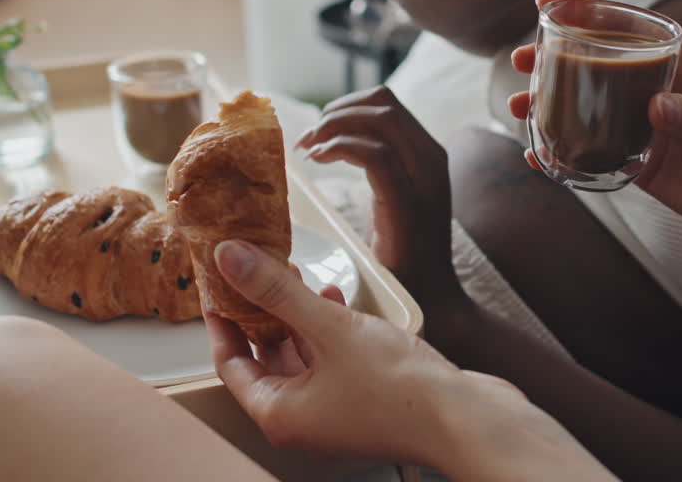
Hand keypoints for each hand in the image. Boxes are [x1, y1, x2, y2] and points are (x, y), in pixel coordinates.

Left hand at [207, 240, 539, 471]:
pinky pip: (329, 361)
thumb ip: (277, 292)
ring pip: (300, 358)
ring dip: (295, 316)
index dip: (222, 319)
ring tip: (294, 275)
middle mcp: (300, 420)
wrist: (464, 419)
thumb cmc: (399, 390)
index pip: (230, 362)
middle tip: (254, 270)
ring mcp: (333, 413)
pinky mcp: (361, 401)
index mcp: (279, 413)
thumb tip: (230, 261)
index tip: (217, 284)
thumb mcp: (329, 328)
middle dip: (261, 311)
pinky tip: (336, 299)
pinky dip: (325, 330)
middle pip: (264, 359)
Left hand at [297, 86, 462, 306]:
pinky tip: (318, 161)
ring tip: (309, 149)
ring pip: (380, 120)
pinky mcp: (408, 203)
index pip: (387, 104)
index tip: (317, 130)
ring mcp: (424, 180)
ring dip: (334, 126)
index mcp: (428, 155)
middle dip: (336, 112)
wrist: (430, 302)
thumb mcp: (392, 200)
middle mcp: (432, 160)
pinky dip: (340, 148)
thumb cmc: (403, 257)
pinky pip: (375, 155)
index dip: (345, 107)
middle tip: (307, 138)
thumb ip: (377, 169)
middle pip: (383, 103)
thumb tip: (330, 144)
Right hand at [510, 0, 681, 259]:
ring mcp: (644, 126)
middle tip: (520, 59)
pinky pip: (593, 151)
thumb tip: (656, 107)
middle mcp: (658, 90)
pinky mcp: (638, 162)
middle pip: (599, 62)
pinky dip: (564, 152)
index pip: (632, 27)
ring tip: (518, 107)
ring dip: (550, 104)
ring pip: (588, 105)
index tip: (550, 3)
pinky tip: (538, 156)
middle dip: (555, 57)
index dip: (589, 11)